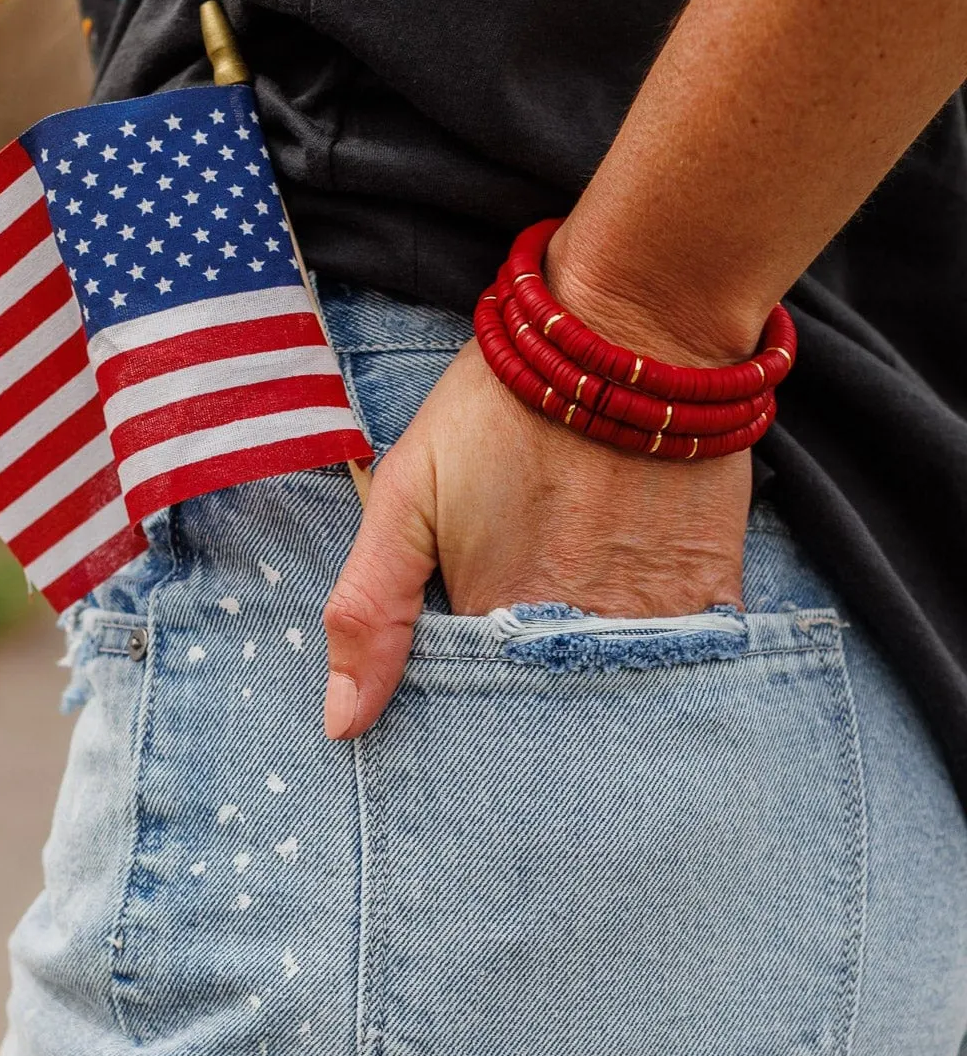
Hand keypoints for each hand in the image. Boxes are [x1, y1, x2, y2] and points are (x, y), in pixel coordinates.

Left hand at [321, 327, 751, 741]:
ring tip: (576, 643)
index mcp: (498, 624)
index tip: (464, 677)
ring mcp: (655, 619)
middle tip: (523, 654)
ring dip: (595, 688)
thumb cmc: (499, 409)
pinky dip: (662, 661)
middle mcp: (581, 638)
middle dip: (533, 714)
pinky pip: (688, 660)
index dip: (465, 707)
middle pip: (551, 713)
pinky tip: (636, 626)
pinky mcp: (714, 593)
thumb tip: (341, 724)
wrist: (626, 331)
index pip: (476, 711)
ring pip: (617, 692)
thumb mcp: (406, 493)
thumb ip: (367, 610)